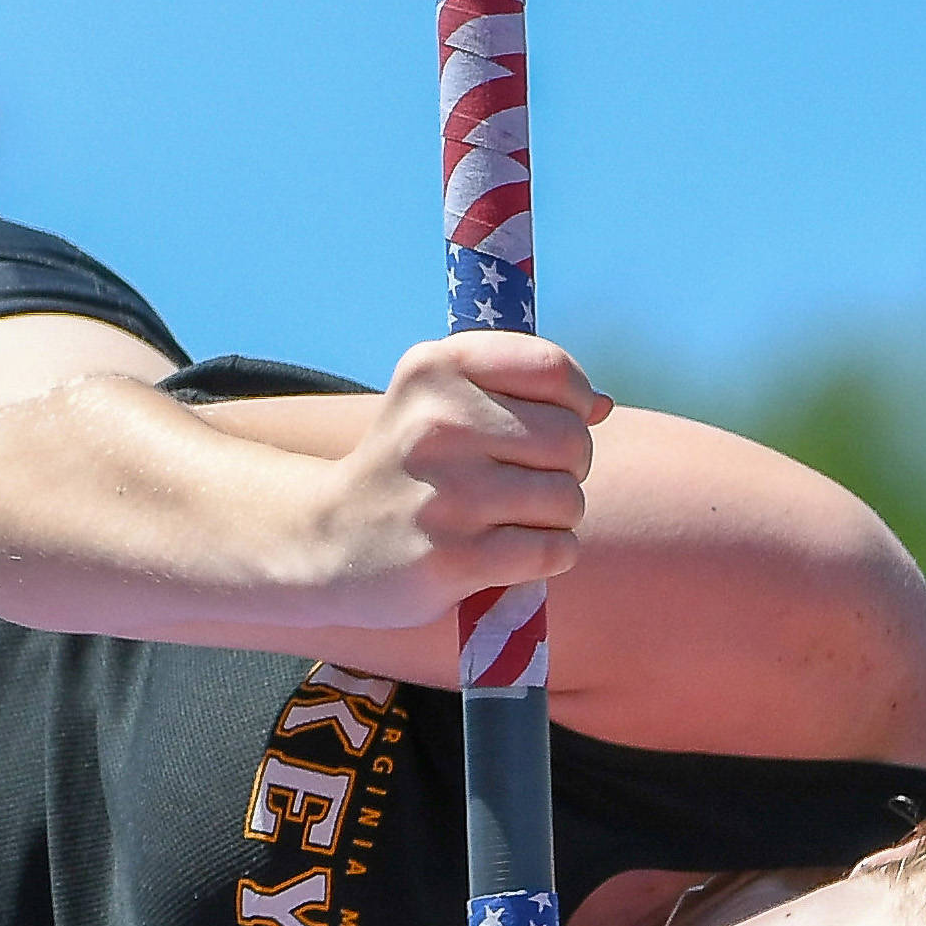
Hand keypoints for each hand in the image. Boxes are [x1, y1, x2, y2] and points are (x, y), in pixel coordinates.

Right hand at [301, 334, 611, 632]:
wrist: (325, 540)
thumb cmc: (406, 467)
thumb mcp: (437, 399)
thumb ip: (518, 388)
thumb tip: (600, 404)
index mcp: (434, 367)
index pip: (553, 371)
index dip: (573, 404)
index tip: (545, 426)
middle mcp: (438, 423)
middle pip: (572, 438)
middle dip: (566, 467)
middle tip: (522, 484)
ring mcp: (446, 494)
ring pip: (568, 499)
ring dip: (554, 518)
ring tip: (507, 521)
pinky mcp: (453, 558)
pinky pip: (554, 550)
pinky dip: (547, 557)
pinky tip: (507, 555)